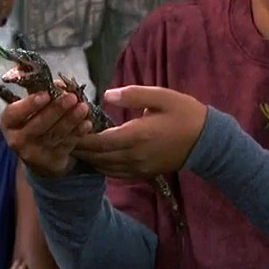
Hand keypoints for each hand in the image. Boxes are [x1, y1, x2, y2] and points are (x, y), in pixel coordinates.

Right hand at [0, 86, 94, 178]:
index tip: (45, 94)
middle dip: (56, 110)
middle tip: (72, 97)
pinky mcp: (51, 161)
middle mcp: (17, 140)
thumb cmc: (34, 120)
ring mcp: (34, 153)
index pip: (14, 113)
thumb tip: (58, 85)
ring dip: (71, 120)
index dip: (29, 104)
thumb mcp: (30, 107)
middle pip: (38, 125)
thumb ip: (39, 92)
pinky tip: (86, 123)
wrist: (38, 152)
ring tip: (83, 107)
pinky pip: (66, 145)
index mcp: (9, 122)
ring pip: (55, 135)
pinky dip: (78, 133)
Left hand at [73, 86, 208, 178]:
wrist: (207, 141)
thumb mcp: (161, 96)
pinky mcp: (143, 173)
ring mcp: (139, 167)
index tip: (65, 129)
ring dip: (88, 159)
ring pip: (105, 168)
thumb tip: (106, 95)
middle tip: (61, 138)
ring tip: (73, 147)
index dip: (80, 138)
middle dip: (78, 149)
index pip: (100, 141)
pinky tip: (94, 157)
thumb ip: (132, 95)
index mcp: (137, 135)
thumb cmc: (184, 113)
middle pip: (98, 157)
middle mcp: (135, 156)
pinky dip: (101, 166)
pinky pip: (115, 173)